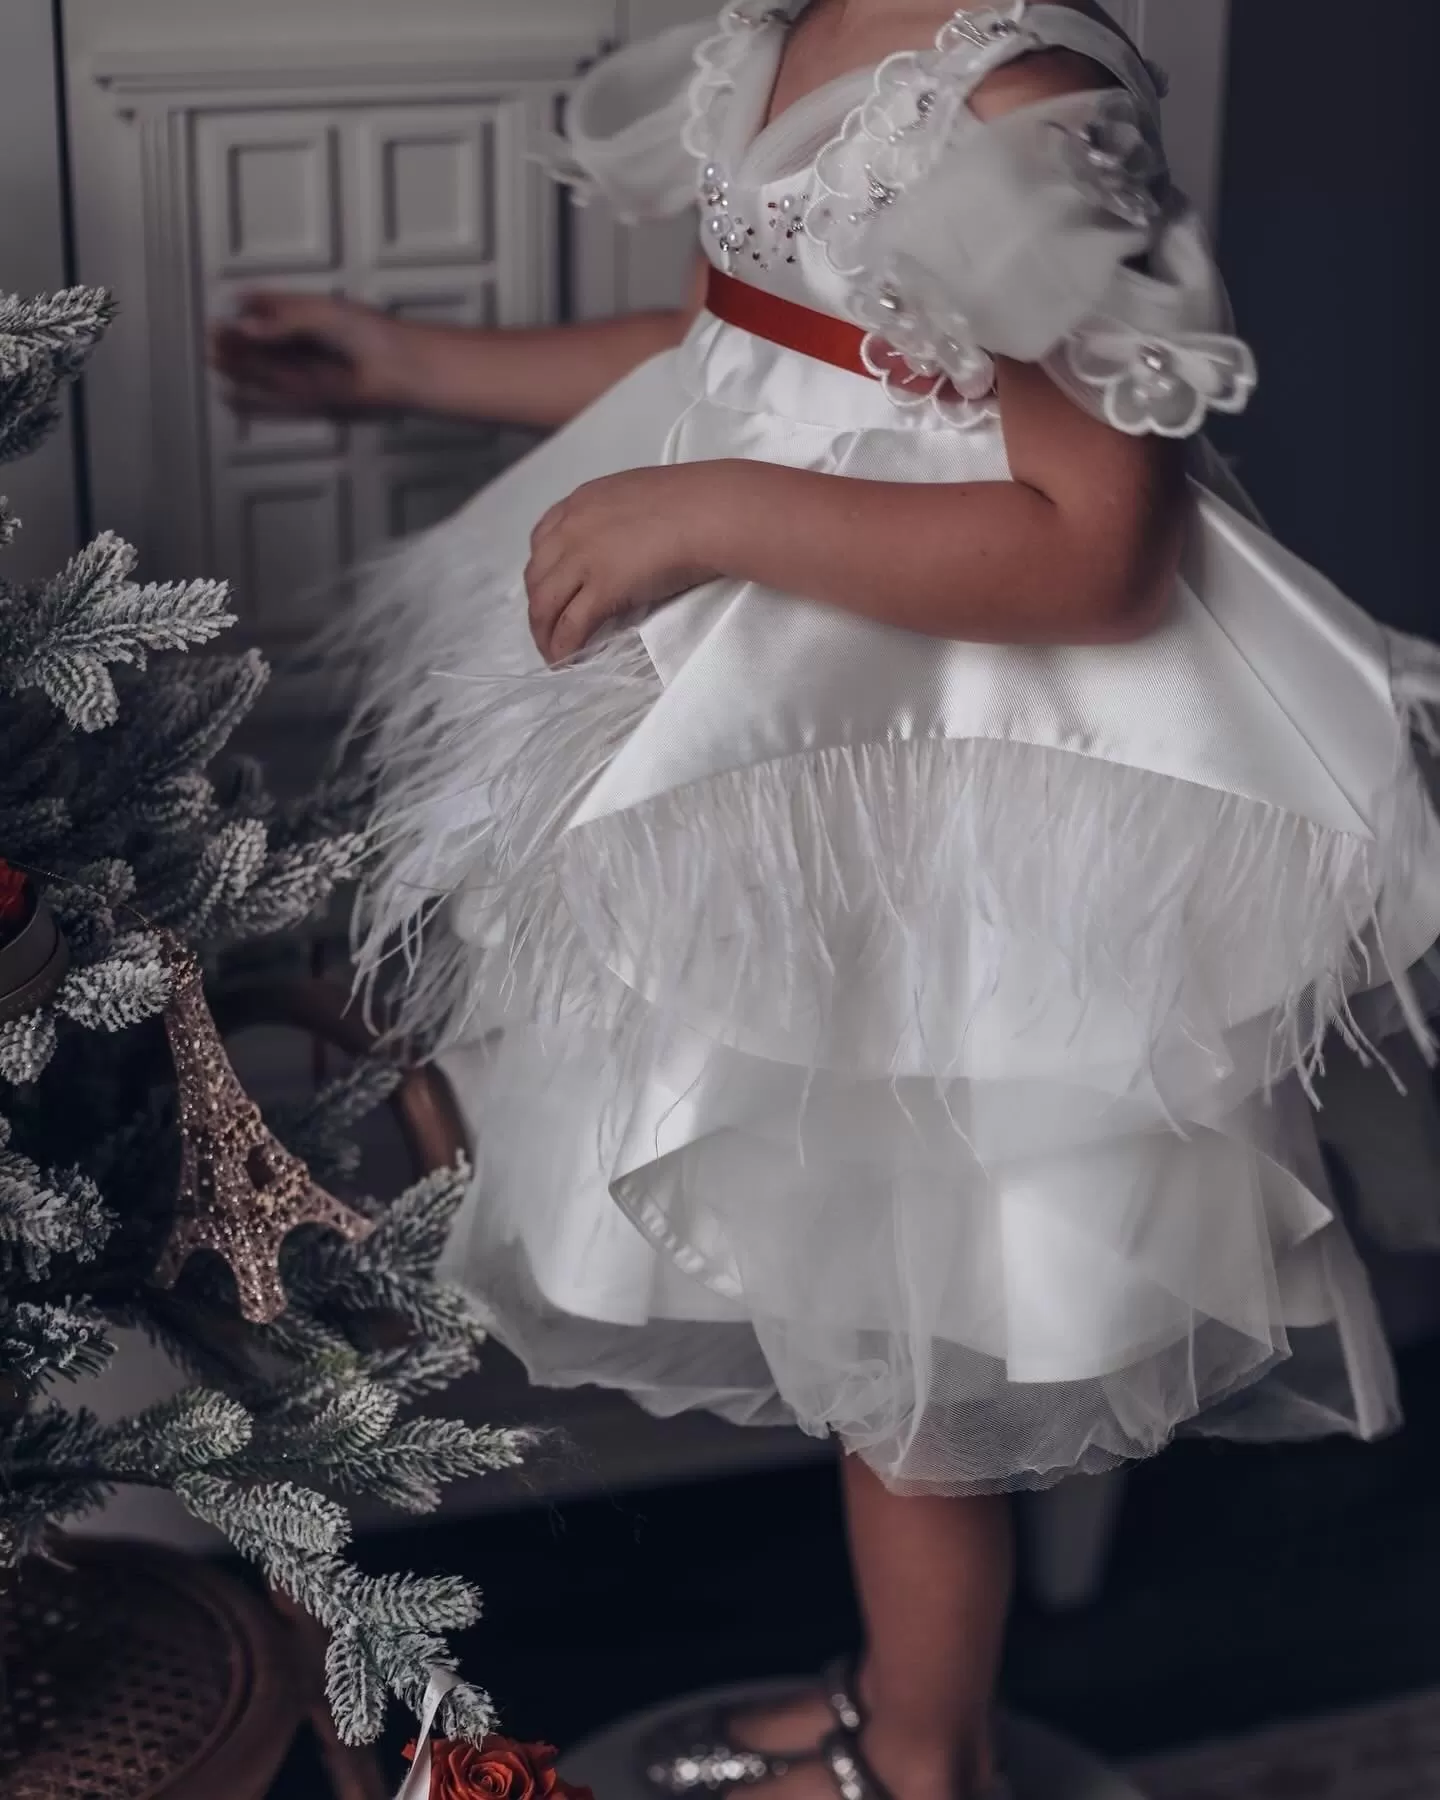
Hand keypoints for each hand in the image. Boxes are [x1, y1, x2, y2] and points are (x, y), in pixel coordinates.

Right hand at [209, 292, 411, 419]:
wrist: (398, 370)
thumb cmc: (367, 333)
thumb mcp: (321, 315)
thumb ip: (282, 320)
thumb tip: (244, 326)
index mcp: (311, 315)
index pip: (271, 308)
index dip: (249, 307)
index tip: (227, 304)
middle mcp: (307, 346)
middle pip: (262, 344)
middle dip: (237, 341)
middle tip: (213, 336)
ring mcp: (309, 376)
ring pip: (264, 373)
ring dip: (239, 367)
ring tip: (213, 358)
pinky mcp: (313, 404)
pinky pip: (276, 405)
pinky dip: (253, 404)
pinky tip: (229, 397)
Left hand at [525, 465, 733, 664]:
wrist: (712, 512)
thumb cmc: (695, 503)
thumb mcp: (642, 502)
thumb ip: (620, 524)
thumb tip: (624, 553)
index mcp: (584, 501)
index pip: (542, 540)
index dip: (541, 572)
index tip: (550, 592)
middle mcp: (573, 528)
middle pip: (536, 576)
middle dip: (538, 608)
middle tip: (549, 631)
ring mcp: (583, 559)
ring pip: (544, 605)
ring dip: (544, 634)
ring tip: (554, 654)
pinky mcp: (602, 589)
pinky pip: (570, 627)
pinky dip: (561, 648)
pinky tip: (564, 662)